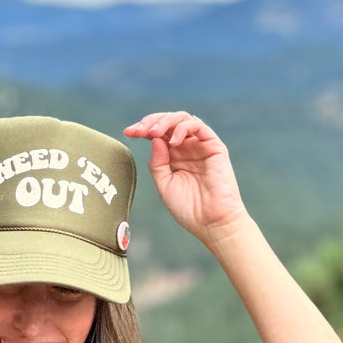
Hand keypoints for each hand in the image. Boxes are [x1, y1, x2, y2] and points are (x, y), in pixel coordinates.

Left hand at [123, 111, 247, 241]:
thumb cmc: (189, 209)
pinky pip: (198, 126)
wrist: (212, 223)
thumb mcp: (164, 185)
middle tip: (139, 130)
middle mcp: (187, 148)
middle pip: (168, 123)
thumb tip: (154, 140)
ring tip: (153, 133)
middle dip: (151, 122)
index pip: (157, 136)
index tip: (128, 132)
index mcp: (174, 157)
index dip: (142, 130)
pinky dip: (183, 128)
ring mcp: (200, 146)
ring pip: (182, 120)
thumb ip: (157, 163)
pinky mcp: (214, 147)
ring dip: (165, 121)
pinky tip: (173, 141)